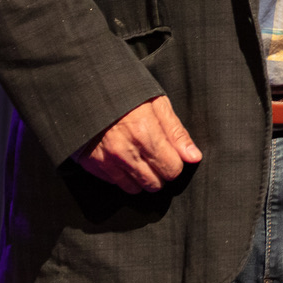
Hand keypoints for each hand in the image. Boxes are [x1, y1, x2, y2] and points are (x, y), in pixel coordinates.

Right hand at [75, 94, 201, 193]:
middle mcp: (126, 151)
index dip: (175, 162)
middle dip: (160, 173)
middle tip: (156, 156)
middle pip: (156, 184)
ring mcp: (108, 160)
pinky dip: (124, 177)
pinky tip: (124, 159)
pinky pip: (117, 184)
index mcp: (145, 132)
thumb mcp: (157, 104)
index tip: (170, 154)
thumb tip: (194, 157)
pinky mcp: (95, 166)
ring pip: (136, 189)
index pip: (173, 169)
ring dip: (142, 178)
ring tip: (140, 158)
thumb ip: (177, 133)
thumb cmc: (126, 96)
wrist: (88, 93)